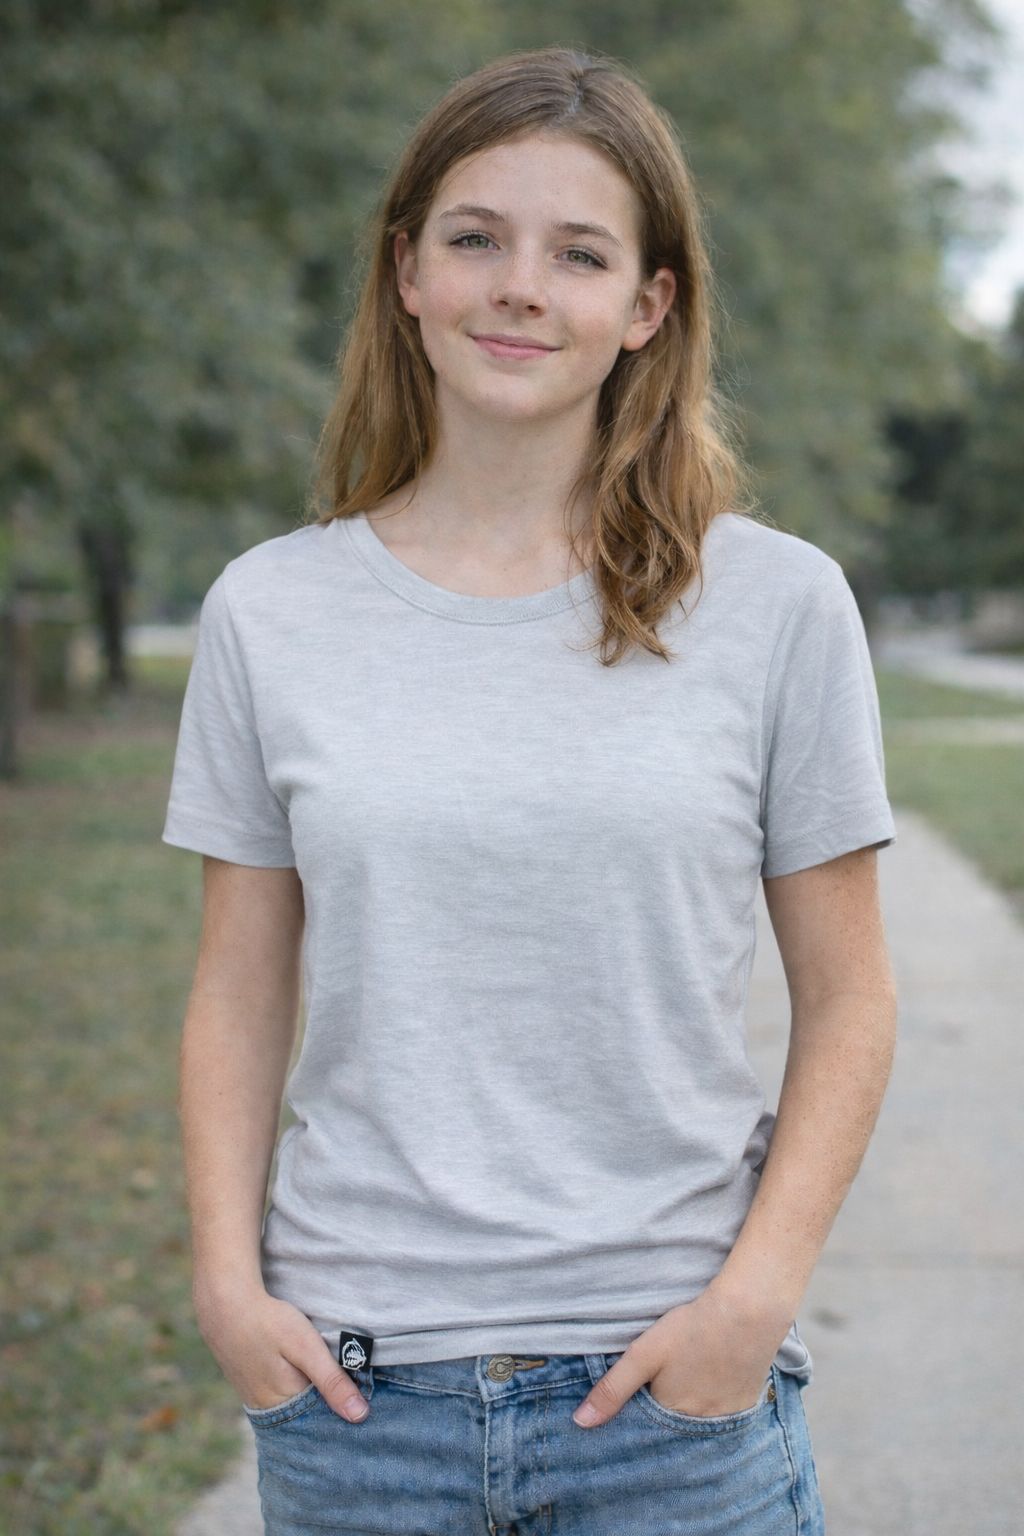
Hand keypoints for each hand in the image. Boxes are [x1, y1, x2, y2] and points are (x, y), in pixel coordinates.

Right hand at [194, 1280, 369, 1422]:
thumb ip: (332, 1381)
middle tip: (357, 1394)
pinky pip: (280, 1392)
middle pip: (306, 1417)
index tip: (368, 1409)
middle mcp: (266, 1408)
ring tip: (336, 1381)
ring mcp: (255, 1395)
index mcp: (283, 1407)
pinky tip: (306, 1372)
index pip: (321, 1425)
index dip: (344, 1416)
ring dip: (313, 1395)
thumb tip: (360, 1416)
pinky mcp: (250, 1380)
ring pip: (293, 1404)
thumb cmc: (268, 1323)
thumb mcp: (306, 1348)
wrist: (223, 1303)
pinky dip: (296, 1386)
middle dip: (329, 1408)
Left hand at [572, 1284, 791, 1427]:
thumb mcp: (644, 1354)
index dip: (638, 1415)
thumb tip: (580, 1423)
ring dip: (689, 1410)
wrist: (749, 1312)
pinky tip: (709, 1381)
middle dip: (663, 1416)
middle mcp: (699, 1427)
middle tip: (663, 1382)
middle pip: (672, 1429)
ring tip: (686, 1380)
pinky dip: (712, 1404)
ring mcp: (726, 1419)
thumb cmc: (692, 1329)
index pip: (646, 1431)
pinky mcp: (746, 1406)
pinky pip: (722, 1417)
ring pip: (697, 1424)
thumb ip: (612, 1389)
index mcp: (671, 1418)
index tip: (637, 1394)